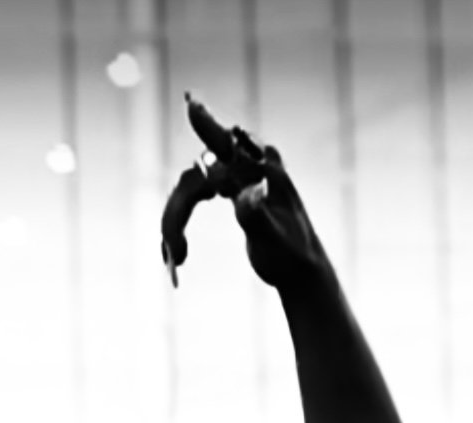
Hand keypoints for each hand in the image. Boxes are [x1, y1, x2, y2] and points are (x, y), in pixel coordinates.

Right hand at [161, 96, 331, 296]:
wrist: (299, 267)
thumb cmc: (290, 255)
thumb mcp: (272, 240)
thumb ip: (256, 215)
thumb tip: (246, 193)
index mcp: (264, 169)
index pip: (228, 145)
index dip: (207, 126)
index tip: (191, 104)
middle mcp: (249, 164)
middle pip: (198, 173)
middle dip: (179, 210)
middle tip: (174, 252)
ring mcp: (238, 173)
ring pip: (191, 184)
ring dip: (176, 218)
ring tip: (175, 257)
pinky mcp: (231, 186)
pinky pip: (195, 193)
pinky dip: (180, 218)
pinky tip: (177, 251)